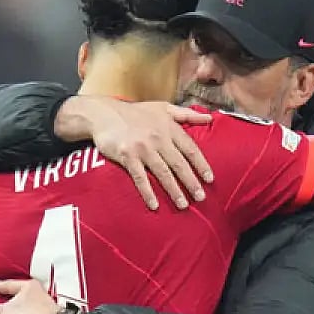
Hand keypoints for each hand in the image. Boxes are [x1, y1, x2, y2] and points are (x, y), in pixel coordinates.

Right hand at [55, 96, 214, 210]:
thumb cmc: (136, 112)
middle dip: (191, 182)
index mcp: (169, 127)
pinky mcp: (127, 156)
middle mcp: (158, 138)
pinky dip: (148, 192)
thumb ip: (187, 114)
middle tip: (201, 197)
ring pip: (163, 173)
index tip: (210, 180)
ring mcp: (142, 148)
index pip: (190, 149)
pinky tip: (155, 205)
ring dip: (174, 190)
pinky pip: (140, 178)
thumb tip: (210, 118)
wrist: (103, 114)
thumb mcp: (163, 108)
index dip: (201, 165)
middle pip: (179, 164)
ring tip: (183, 205)